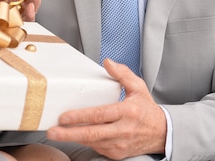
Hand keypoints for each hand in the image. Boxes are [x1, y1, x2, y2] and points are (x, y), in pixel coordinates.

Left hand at [46, 59, 166, 158]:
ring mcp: (119, 144)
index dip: (80, 116)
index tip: (64, 116)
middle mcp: (123, 130)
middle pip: (92, 133)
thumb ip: (122, 74)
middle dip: (69, 134)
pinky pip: (97, 148)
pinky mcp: (117, 153)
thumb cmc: (147, 110)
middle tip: (53, 131)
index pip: (99, 115)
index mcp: (127, 112)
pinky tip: (74, 136)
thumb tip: (108, 62)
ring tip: (57, 133)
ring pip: (92, 143)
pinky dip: (85, 142)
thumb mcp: (138, 87)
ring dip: (73, 138)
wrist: (162, 134)